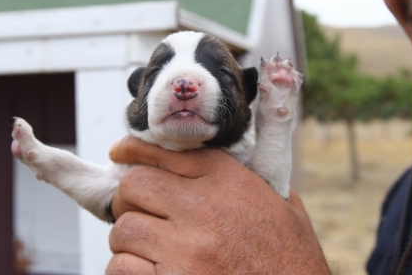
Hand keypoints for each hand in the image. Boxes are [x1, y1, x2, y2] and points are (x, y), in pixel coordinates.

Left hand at [106, 136, 329, 273]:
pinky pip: (122, 267)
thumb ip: (252, 178)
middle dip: (128, 198)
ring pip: (124, 228)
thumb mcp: (284, 206)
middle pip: (134, 185)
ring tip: (146, 249)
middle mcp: (203, 208)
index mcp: (228, 181)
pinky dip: (127, 270)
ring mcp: (186, 248)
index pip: (166, 152)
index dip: (135, 149)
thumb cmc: (291, 259)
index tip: (120, 153)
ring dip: (129, 239)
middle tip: (138, 210)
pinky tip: (148, 272)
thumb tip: (222, 160)